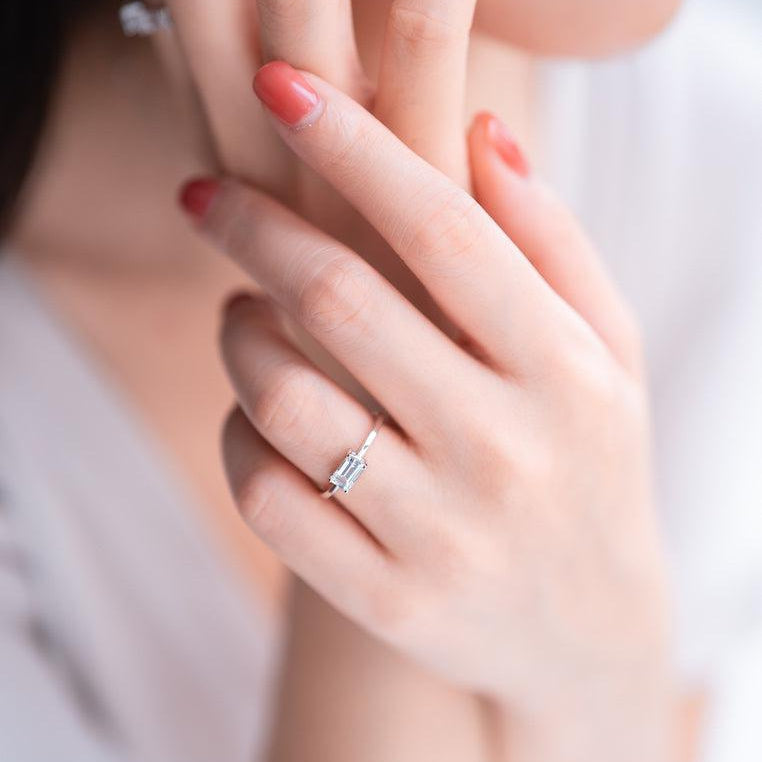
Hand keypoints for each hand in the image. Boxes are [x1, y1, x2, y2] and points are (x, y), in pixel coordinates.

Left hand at [179, 57, 671, 748]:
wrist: (588, 629)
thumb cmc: (592, 464)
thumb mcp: (608, 350)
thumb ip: (551, 240)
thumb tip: (481, 133)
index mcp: (564, 372)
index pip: (443, 228)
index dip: (354, 144)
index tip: (282, 89)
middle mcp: (504, 450)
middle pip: (341, 301)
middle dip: (252, 225)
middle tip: (206, 196)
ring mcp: (443, 535)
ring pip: (283, 399)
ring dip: (235, 334)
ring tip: (237, 312)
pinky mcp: (389, 599)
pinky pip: (267, 497)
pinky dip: (235, 436)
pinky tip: (250, 414)